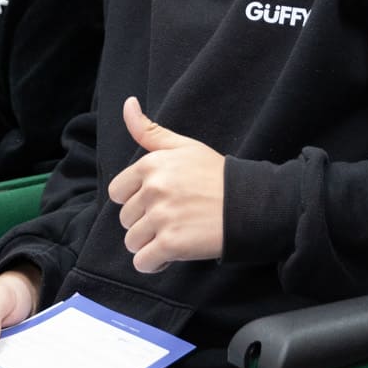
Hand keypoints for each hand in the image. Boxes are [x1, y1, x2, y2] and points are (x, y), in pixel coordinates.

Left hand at [105, 96, 224, 273]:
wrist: (249, 204)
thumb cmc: (216, 175)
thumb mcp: (183, 146)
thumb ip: (149, 131)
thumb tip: (127, 103)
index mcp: (150, 165)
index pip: (118, 193)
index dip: (137, 201)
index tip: (161, 201)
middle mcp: (152, 189)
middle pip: (126, 220)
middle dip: (146, 224)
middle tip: (176, 218)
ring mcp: (161, 217)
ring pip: (133, 243)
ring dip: (151, 245)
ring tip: (177, 235)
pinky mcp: (171, 244)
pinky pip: (143, 263)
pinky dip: (156, 264)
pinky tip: (174, 254)